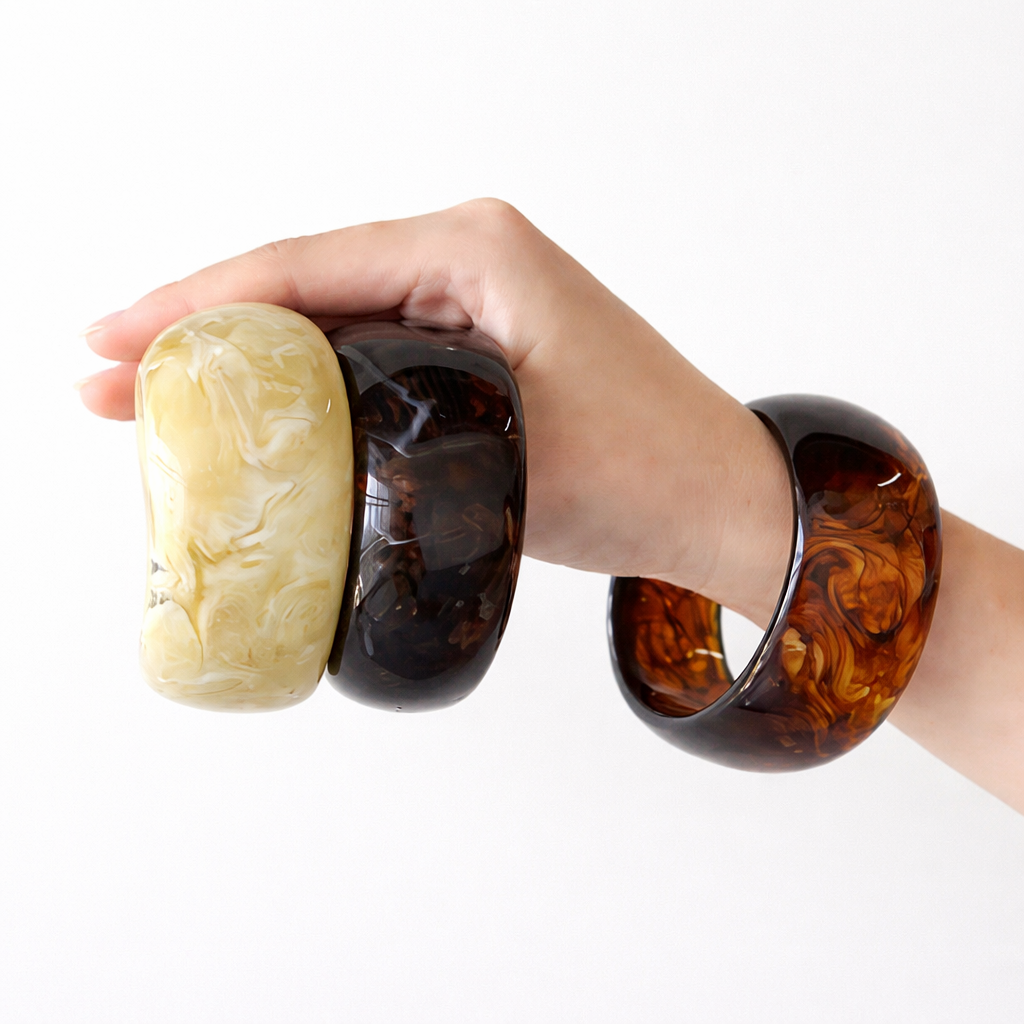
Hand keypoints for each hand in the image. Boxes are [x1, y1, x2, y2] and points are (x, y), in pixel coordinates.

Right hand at [79, 198, 792, 626]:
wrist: (716, 497)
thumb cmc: (642, 469)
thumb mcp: (502, 451)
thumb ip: (379, 435)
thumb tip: (271, 449)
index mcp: (473, 250)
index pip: (303, 268)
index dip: (196, 304)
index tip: (114, 340)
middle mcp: (467, 257)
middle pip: (304, 284)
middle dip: (200, 330)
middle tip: (104, 374)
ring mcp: (473, 301)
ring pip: (331, 319)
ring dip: (245, 357)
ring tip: (152, 396)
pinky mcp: (478, 347)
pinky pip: (369, 352)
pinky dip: (304, 380)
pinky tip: (254, 409)